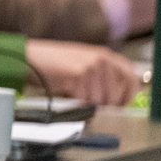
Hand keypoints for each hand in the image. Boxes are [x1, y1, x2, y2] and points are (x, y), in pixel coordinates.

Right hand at [26, 38, 142, 107]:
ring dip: (86, 103)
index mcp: (106, 55)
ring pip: (99, 101)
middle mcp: (101, 59)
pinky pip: (84, 100)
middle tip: (88, 101)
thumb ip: (103, 75)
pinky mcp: (79, 74)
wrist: (29, 57)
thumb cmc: (53, 63)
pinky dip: (75, 101)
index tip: (121, 104)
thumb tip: (118, 97)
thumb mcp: (84, 63)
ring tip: (73, 92)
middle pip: (115, 96)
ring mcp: (91, 66)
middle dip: (103, 105)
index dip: (129, 95)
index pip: (132, 78)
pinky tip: (65, 90)